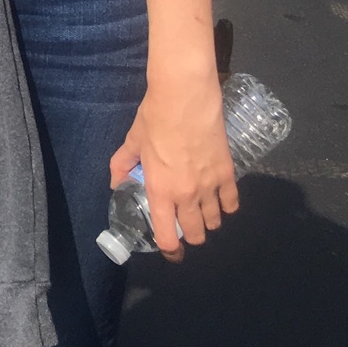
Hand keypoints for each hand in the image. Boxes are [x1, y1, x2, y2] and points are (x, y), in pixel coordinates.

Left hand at [111, 69, 237, 258]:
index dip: (169, 248)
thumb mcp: (132, 141)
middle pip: (196, 234)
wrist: (185, 97)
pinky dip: (227, 206)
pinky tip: (220, 199)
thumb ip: (122, 165)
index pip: (168, 237)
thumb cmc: (155, 118)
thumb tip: (115, 183)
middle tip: (185, 223)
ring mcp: (210, 186)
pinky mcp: (228, 173)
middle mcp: (187, 195)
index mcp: (161, 191)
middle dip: (190, 235)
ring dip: (208, 221)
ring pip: (215, 222)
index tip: (169, 247)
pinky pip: (232, 203)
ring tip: (202, 210)